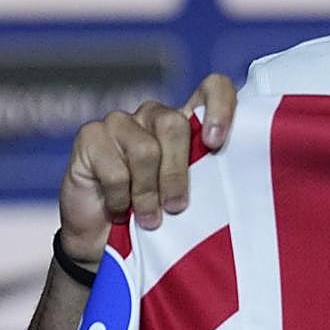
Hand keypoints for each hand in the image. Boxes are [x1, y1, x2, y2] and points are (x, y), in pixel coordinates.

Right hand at [57, 73, 237, 265]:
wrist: (105, 241)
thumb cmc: (157, 217)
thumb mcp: (190, 197)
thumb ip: (208, 176)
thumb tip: (239, 179)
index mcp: (187, 122)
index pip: (213, 88)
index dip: (220, 107)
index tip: (216, 143)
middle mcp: (154, 115)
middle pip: (174, 125)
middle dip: (177, 174)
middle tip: (176, 208)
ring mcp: (120, 122)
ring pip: (146, 150)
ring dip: (148, 193)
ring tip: (149, 218)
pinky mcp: (90, 136)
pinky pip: (115, 169)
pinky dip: (120, 198)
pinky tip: (118, 209)